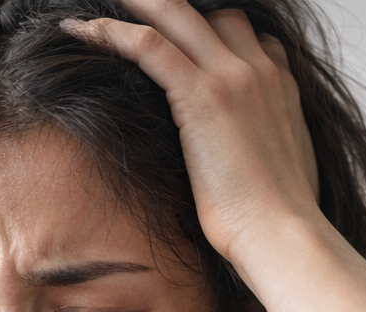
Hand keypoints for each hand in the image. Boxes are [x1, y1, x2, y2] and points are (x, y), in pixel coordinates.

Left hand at [62, 0, 320, 269]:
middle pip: (216, 12)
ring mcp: (233, 78)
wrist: (281, 235)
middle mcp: (260, 71)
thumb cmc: (274, 220)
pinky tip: (83, 31)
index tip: (178, 38)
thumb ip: (260, 143)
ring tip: (104, 4)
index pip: (246, 35)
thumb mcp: (278, 168)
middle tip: (137, 6)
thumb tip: (242, 156)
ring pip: (177, 14)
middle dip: (172, 7)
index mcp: (280, 86)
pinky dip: (113, 33)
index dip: (211, 30)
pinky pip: (149, 46)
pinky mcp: (203, 97)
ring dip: (138, 5)